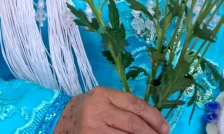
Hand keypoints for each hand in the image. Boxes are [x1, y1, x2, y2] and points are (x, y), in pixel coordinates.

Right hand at [54, 86, 169, 133]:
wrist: (58, 121)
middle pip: (132, 124)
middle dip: (151, 133)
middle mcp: (97, 110)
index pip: (134, 104)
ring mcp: (93, 129)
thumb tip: (152, 122)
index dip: (153, 117)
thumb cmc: (87, 109)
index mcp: (103, 94)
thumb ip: (123, 107)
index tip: (165, 128)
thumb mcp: (103, 100)